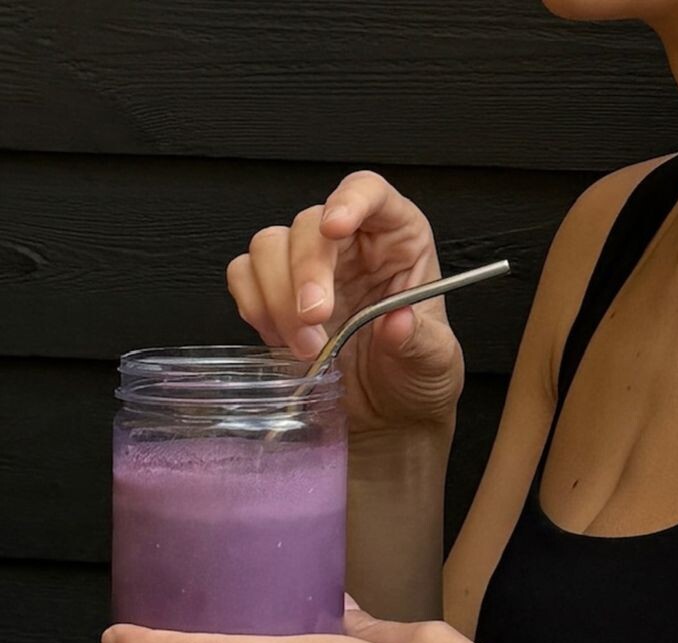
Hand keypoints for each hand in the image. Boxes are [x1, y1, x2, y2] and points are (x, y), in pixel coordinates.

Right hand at [226, 170, 463, 442]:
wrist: (386, 414)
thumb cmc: (414, 376)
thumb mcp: (434, 363)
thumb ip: (418, 340)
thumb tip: (396, 322)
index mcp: (397, 238)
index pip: (369, 193)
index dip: (350, 200)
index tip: (335, 226)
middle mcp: (349, 243)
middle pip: (308, 224)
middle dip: (304, 273)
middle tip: (314, 321)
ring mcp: (307, 266)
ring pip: (269, 246)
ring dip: (277, 298)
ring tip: (305, 347)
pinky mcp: (274, 293)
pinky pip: (244, 276)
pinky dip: (254, 306)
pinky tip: (279, 339)